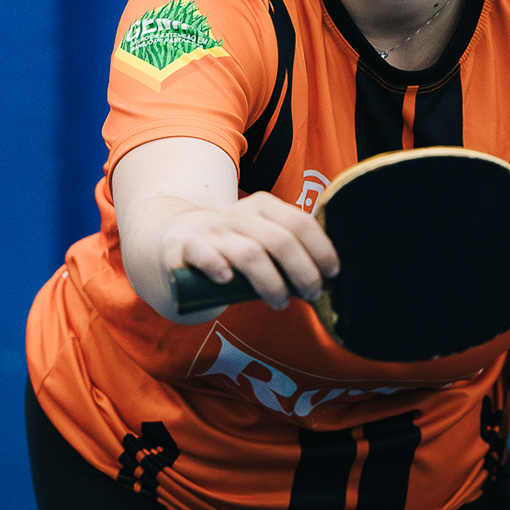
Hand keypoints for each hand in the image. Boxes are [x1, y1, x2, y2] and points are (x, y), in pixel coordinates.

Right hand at [159, 191, 339, 310]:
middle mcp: (239, 214)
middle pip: (281, 241)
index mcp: (263, 206)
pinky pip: (205, 254)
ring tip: (281, 303)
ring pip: (251, 254)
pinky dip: (217, 266)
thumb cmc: (232, 248)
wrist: (176, 241)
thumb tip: (327, 277)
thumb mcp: (262, 238)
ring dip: (272, 284)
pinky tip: (227, 280)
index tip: (332, 273)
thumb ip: (288, 249)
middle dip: (303, 272)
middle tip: (312, 294)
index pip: (299, 222)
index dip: (321, 249)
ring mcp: (213, 230)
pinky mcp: (187, 247)